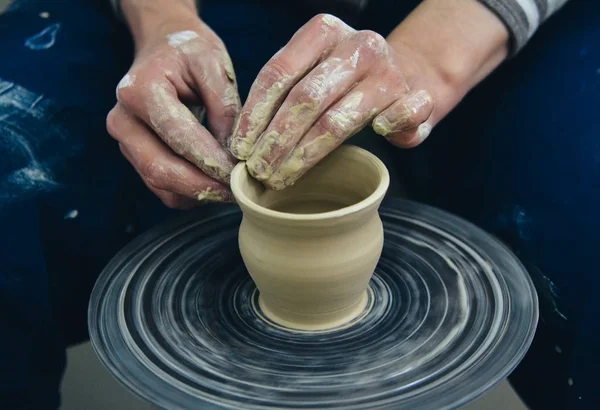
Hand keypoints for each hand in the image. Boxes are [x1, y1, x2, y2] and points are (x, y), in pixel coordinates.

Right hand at [107, 10, 239, 207]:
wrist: (161, 46)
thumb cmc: (187, 51)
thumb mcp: (213, 63)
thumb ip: (225, 106)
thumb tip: (233, 152)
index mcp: (139, 91)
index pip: (177, 136)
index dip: (210, 160)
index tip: (239, 173)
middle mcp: (123, 121)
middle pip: (160, 169)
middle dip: (203, 186)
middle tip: (238, 192)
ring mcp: (125, 142)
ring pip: (160, 184)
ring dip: (198, 194)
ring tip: (231, 189)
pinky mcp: (135, 156)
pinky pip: (162, 187)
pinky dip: (190, 193)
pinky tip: (215, 183)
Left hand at [228, 14, 434, 189]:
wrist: (400, 76)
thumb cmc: (340, 83)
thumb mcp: (308, 76)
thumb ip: (281, 98)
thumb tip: (241, 145)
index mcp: (324, 31)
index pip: (279, 72)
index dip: (254, 115)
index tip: (240, 148)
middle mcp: (358, 45)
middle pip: (306, 98)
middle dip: (276, 141)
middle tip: (259, 171)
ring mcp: (390, 70)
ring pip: (340, 119)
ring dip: (307, 154)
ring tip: (283, 176)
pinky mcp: (417, 96)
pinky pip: (403, 115)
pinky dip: (390, 128)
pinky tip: (373, 140)